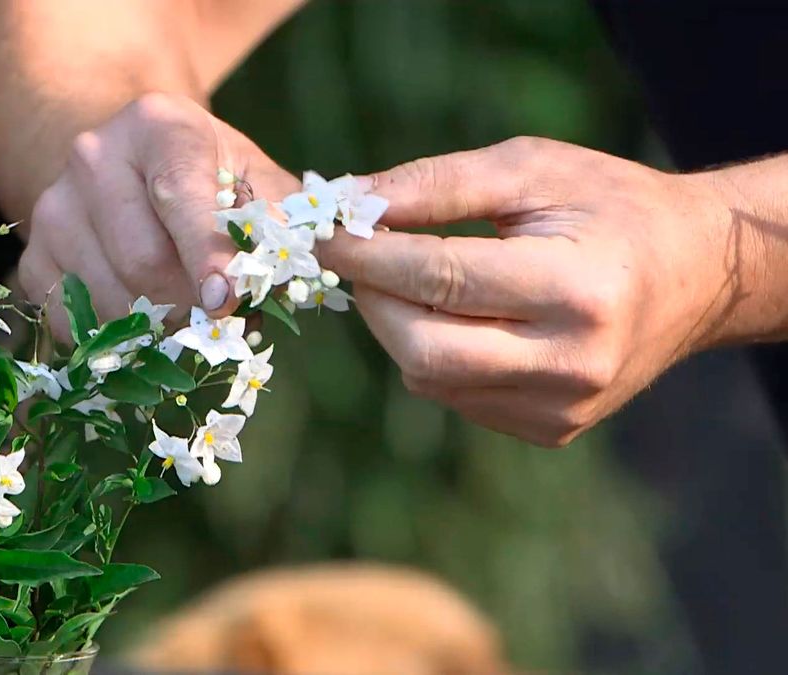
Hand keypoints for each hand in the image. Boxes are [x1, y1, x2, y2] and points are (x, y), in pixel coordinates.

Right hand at [17, 93, 298, 336]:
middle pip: (141, 260)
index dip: (207, 257)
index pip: (181, 198)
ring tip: (191, 325)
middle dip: (191, 308)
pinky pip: (72, 323)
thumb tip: (312, 270)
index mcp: (157, 126)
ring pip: (108, 300)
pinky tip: (146, 328)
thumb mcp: (255, 182)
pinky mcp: (33, 258)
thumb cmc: (211, 180)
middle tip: (224, 326)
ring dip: (158, 332)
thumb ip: (283, 223)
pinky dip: (116, 342)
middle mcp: (93, 157)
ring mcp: (53, 210)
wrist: (133, 167)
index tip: (228, 304)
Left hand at [320, 136, 738, 446]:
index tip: (323, 233)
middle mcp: (571, 362)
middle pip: (423, 350)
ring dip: (397, 327)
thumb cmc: (610, 206)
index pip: (440, 279)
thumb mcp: (531, 169)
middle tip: (357, 257)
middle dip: (373, 300)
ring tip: (406, 279)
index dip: (368, 256)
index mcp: (576, 290)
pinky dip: (432, 355)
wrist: (694, 275)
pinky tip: (452, 316)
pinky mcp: (551, 430)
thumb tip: (349, 203)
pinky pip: (456, 397)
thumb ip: (437, 184)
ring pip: (430, 380)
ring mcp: (562, 407)